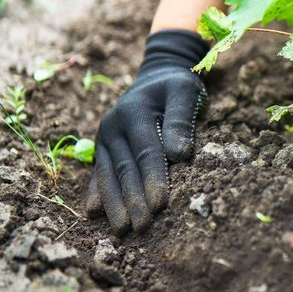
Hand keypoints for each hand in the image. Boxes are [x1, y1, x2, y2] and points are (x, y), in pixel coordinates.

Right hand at [87, 30, 207, 233]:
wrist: (157, 74)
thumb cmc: (177, 85)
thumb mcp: (185, 91)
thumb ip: (182, 119)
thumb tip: (180, 155)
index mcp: (134, 112)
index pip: (146, 152)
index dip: (153, 179)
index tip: (160, 205)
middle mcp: (113, 125)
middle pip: (124, 168)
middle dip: (133, 200)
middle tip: (142, 228)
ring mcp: (104, 137)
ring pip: (108, 175)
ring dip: (114, 204)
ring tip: (121, 231)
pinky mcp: (103, 146)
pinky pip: (98, 172)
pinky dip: (97, 192)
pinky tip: (94, 213)